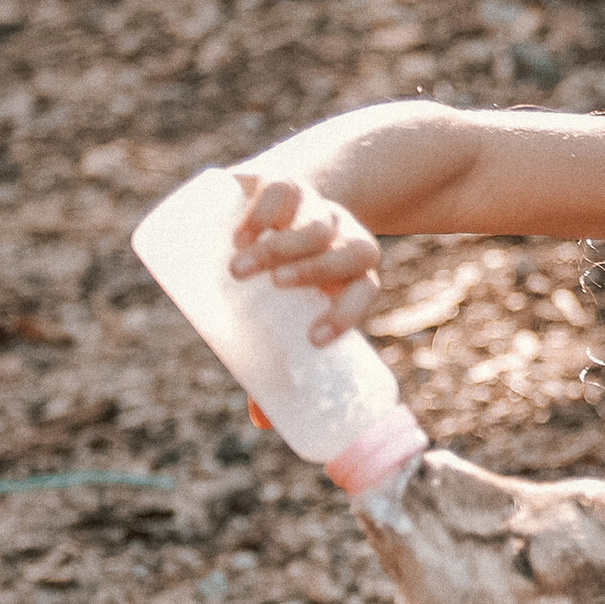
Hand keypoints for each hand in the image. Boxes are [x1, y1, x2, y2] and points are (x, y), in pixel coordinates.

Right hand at [229, 174, 382, 342]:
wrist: (275, 197)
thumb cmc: (279, 271)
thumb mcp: (281, 308)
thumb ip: (274, 357)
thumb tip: (263, 422)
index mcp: (351, 272)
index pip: (366, 289)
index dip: (347, 314)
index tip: (313, 339)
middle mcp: (343, 236)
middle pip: (354, 253)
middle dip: (315, 270)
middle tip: (274, 286)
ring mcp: (318, 206)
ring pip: (317, 225)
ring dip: (280, 247)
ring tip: (239, 268)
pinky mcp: (287, 181)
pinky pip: (286, 190)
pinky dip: (263, 212)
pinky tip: (239, 235)